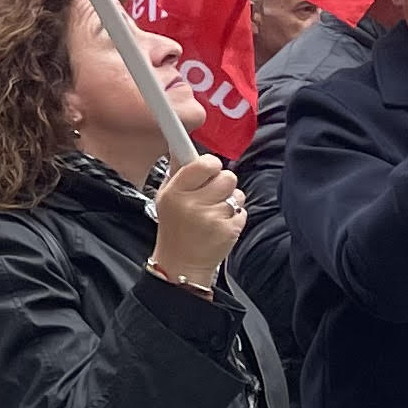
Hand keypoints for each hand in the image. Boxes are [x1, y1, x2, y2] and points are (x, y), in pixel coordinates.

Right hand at [148, 151, 245, 289]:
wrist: (181, 264)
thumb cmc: (175, 227)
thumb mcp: (165, 198)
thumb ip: (177, 172)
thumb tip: (180, 144)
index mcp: (175, 192)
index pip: (204, 163)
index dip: (211, 165)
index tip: (209, 169)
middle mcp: (193, 204)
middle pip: (226, 176)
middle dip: (222, 184)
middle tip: (211, 195)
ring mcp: (212, 218)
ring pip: (236, 194)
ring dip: (229, 201)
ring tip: (214, 213)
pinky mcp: (228, 230)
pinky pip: (242, 212)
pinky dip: (234, 217)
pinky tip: (220, 226)